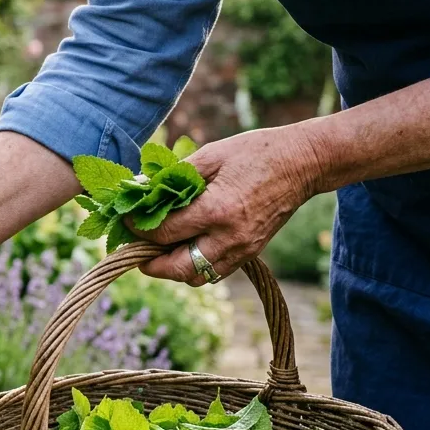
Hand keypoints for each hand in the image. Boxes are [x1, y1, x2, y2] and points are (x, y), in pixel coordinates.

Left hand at [132, 125, 323, 283]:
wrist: (304, 163)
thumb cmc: (256, 152)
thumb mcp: (211, 154)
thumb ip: (174, 176)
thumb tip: (141, 189)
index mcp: (217, 211)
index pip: (164, 234)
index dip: (138, 230)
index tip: (125, 221)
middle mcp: (229, 237)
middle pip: (177, 268)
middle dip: (151, 264)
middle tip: (135, 250)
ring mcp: (242, 249)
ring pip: (197, 277)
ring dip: (173, 269)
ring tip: (158, 251)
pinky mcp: (251, 253)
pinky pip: (215, 273)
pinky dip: (195, 268)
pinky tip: (184, 249)